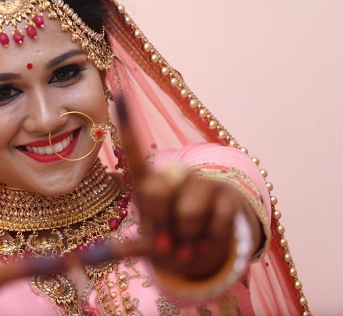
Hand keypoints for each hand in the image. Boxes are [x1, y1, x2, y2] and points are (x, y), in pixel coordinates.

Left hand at [114, 99, 261, 282]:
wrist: (204, 250)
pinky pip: (216, 223)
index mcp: (148, 184)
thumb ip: (145, 245)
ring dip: (186, 239)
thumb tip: (162, 248)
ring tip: (187, 245)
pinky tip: (207, 243)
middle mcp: (174, 177)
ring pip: (188, 212)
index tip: (120, 97)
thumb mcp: (148, 244)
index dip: (128, 127)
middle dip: (159, 222)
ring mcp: (201, 184)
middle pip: (155, 190)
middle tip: (166, 243)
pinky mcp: (226, 196)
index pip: (136, 153)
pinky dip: (209, 243)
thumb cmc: (167, 241)